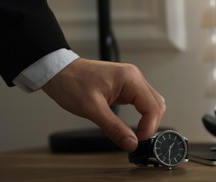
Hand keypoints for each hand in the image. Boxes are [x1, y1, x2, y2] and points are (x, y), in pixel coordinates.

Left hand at [42, 58, 165, 151]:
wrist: (58, 72)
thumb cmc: (71, 83)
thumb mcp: (92, 109)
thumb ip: (114, 127)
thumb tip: (131, 143)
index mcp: (129, 78)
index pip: (153, 107)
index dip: (149, 127)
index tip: (138, 141)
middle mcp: (133, 77)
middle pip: (157, 104)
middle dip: (151, 124)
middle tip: (137, 139)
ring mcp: (129, 81)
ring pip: (151, 103)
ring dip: (147, 120)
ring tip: (135, 134)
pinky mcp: (124, 86)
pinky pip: (140, 102)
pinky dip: (140, 115)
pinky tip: (132, 125)